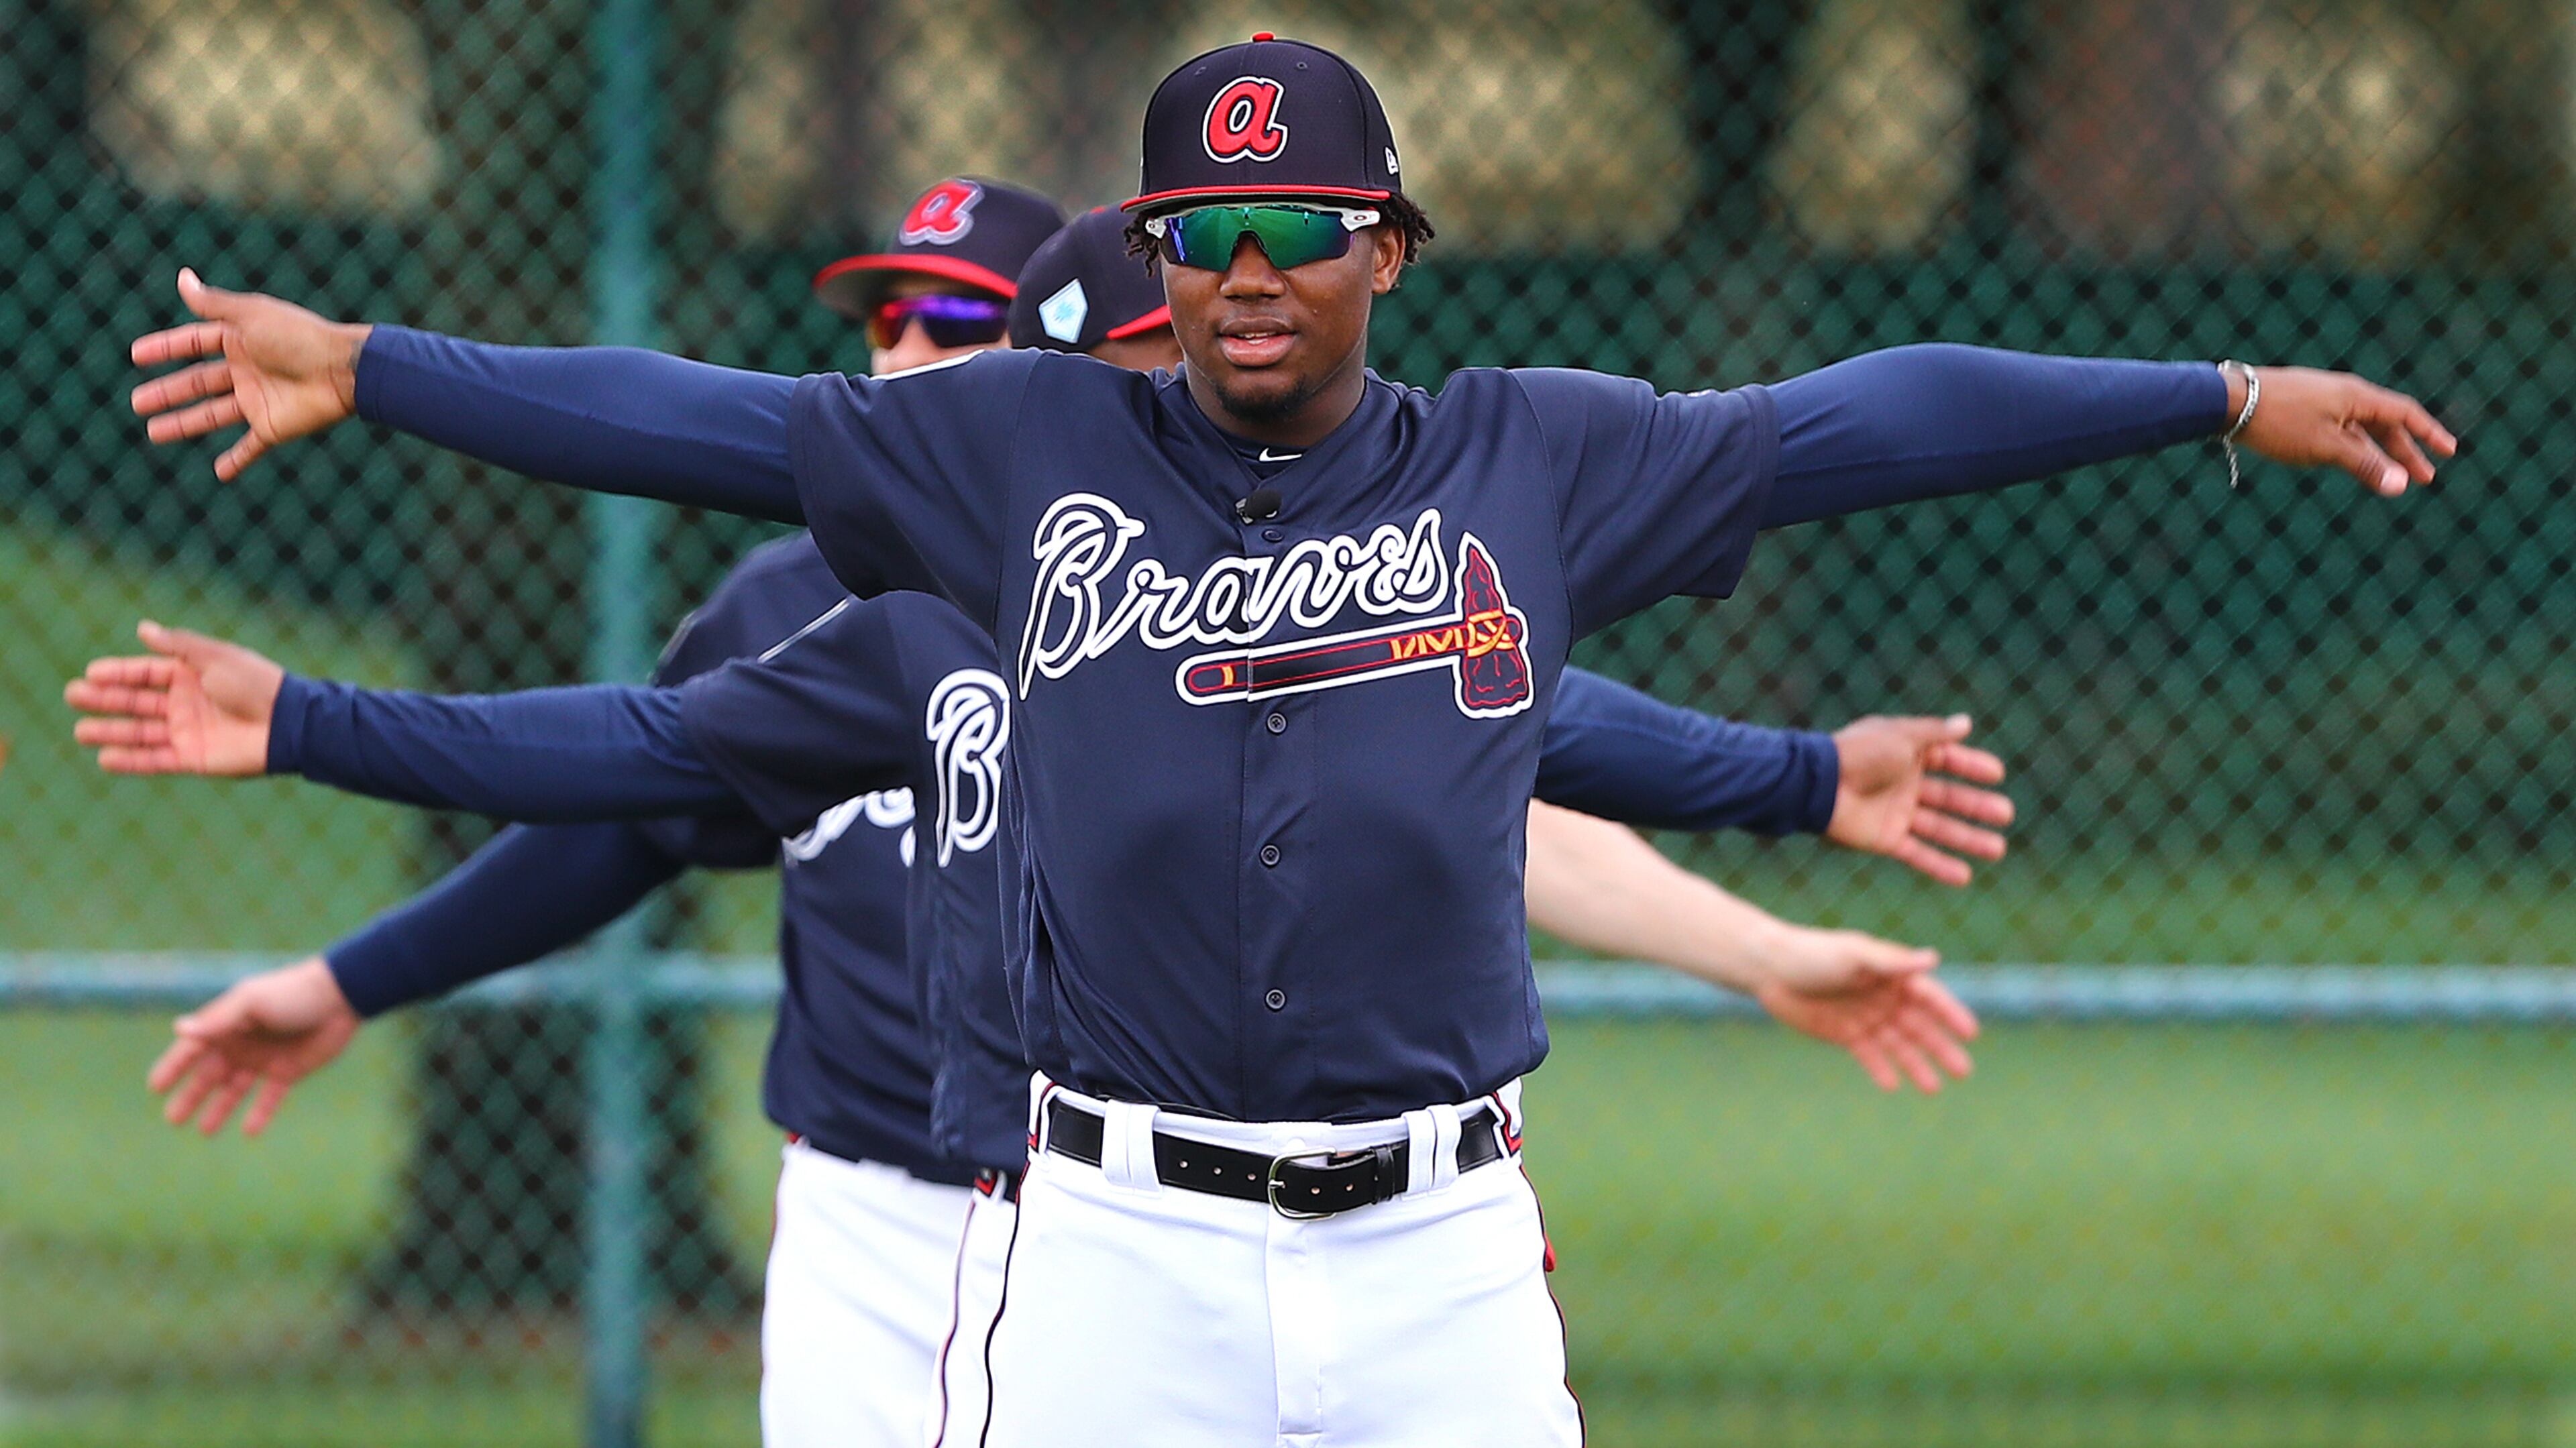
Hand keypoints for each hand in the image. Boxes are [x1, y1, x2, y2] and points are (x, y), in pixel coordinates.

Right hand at [65, 620, 284, 775]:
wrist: (288, 724)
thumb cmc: (255, 684)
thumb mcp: (215, 658)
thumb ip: (178, 646)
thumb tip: (143, 628)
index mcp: (192, 675)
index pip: (146, 673)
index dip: (119, 673)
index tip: (91, 673)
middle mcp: (185, 703)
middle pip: (136, 701)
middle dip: (105, 700)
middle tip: (72, 696)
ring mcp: (187, 731)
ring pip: (140, 732)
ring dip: (111, 732)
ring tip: (80, 732)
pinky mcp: (193, 758)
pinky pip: (155, 760)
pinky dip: (131, 761)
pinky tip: (105, 759)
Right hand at [130, 269, 372, 480]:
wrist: (343, 372)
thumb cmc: (298, 338)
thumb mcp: (251, 315)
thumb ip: (214, 303)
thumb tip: (182, 277)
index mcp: (241, 340)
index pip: (194, 343)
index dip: (166, 348)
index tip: (136, 355)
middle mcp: (247, 370)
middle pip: (197, 383)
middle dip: (167, 392)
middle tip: (136, 402)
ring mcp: (258, 400)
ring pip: (212, 415)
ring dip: (184, 424)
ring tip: (153, 433)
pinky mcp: (273, 427)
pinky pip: (251, 448)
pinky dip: (237, 461)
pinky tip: (221, 473)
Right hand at [147, 957, 361, 1135]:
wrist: (341, 997)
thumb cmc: (292, 993)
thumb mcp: (252, 1003)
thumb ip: (218, 1020)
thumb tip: (179, 1029)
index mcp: (228, 1025)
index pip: (193, 1049)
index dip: (173, 1067)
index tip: (155, 1088)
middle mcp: (242, 1044)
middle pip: (210, 1075)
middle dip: (191, 1096)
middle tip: (173, 1120)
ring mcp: (265, 1059)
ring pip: (235, 1090)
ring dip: (220, 1109)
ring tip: (204, 1131)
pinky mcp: (289, 1071)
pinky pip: (270, 1097)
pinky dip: (260, 1113)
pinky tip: (250, 1131)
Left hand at [1751, 927, 1977, 1092]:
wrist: (1770, 968)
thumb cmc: (1813, 953)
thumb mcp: (1853, 954)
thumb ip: (1892, 961)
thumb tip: (1934, 957)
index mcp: (1892, 973)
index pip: (1929, 996)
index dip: (1951, 1013)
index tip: (1971, 1033)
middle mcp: (1885, 997)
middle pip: (1920, 1026)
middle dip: (1941, 1047)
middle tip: (1964, 1071)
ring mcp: (1867, 1017)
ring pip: (1898, 1046)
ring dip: (1917, 1065)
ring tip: (1934, 1088)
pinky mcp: (1846, 1034)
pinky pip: (1869, 1055)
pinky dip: (1881, 1069)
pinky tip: (1894, 1084)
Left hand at [1828, 714, 2013, 885]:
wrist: (1819, 785)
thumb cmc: (1860, 753)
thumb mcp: (1902, 736)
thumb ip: (1935, 733)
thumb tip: (1966, 722)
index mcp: (1906, 753)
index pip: (1947, 759)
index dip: (1971, 766)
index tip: (1998, 774)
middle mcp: (1903, 783)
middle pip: (1948, 796)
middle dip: (1977, 806)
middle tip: (2006, 814)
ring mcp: (1895, 812)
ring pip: (1939, 828)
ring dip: (1968, 838)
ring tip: (1998, 849)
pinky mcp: (1884, 838)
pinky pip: (1917, 854)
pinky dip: (1939, 866)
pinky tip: (1965, 876)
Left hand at [2231, 365, 2456, 496]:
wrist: (2228, 400)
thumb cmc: (2279, 421)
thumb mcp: (2326, 447)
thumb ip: (2365, 465)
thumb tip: (2402, 486)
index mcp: (2357, 396)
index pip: (2404, 413)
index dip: (2429, 434)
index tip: (2449, 451)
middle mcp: (2344, 394)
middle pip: (2385, 424)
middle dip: (2406, 452)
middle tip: (2426, 479)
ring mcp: (2322, 401)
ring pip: (2360, 430)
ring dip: (2378, 453)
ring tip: (2391, 478)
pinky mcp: (2302, 409)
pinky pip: (2338, 430)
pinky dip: (2352, 448)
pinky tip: (2352, 463)